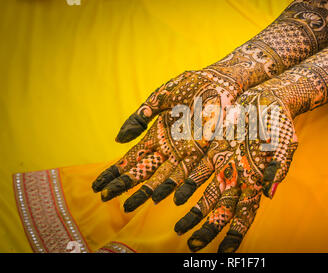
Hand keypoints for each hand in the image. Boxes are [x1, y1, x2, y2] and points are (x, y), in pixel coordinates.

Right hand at [91, 70, 240, 210]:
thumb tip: (118, 139)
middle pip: (144, 171)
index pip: (132, 158)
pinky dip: (179, 187)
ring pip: (163, 178)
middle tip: (105, 198)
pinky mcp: (205, 151)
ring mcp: (186, 151)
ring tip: (128, 205)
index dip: (115, 171)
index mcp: (157, 135)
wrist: (221, 80)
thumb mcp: (160, 98)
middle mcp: (169, 147)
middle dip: (125, 185)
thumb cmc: (191, 85)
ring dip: (146, 192)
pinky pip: (191, 173)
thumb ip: (140, 116)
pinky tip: (165, 198)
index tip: (98, 185)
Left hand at [173, 89, 297, 252]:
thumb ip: (278, 167)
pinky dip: (187, 185)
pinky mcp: (215, 151)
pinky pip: (198, 171)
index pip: (246, 213)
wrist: (266, 99)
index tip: (225, 252)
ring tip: (179, 229)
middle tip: (193, 245)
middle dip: (208, 229)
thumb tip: (270, 193)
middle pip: (222, 210)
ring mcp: (225, 165)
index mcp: (256, 180)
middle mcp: (239, 177)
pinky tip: (174, 197)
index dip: (236, 233)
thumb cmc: (280, 122)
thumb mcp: (285, 144)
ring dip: (194, 213)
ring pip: (207, 195)